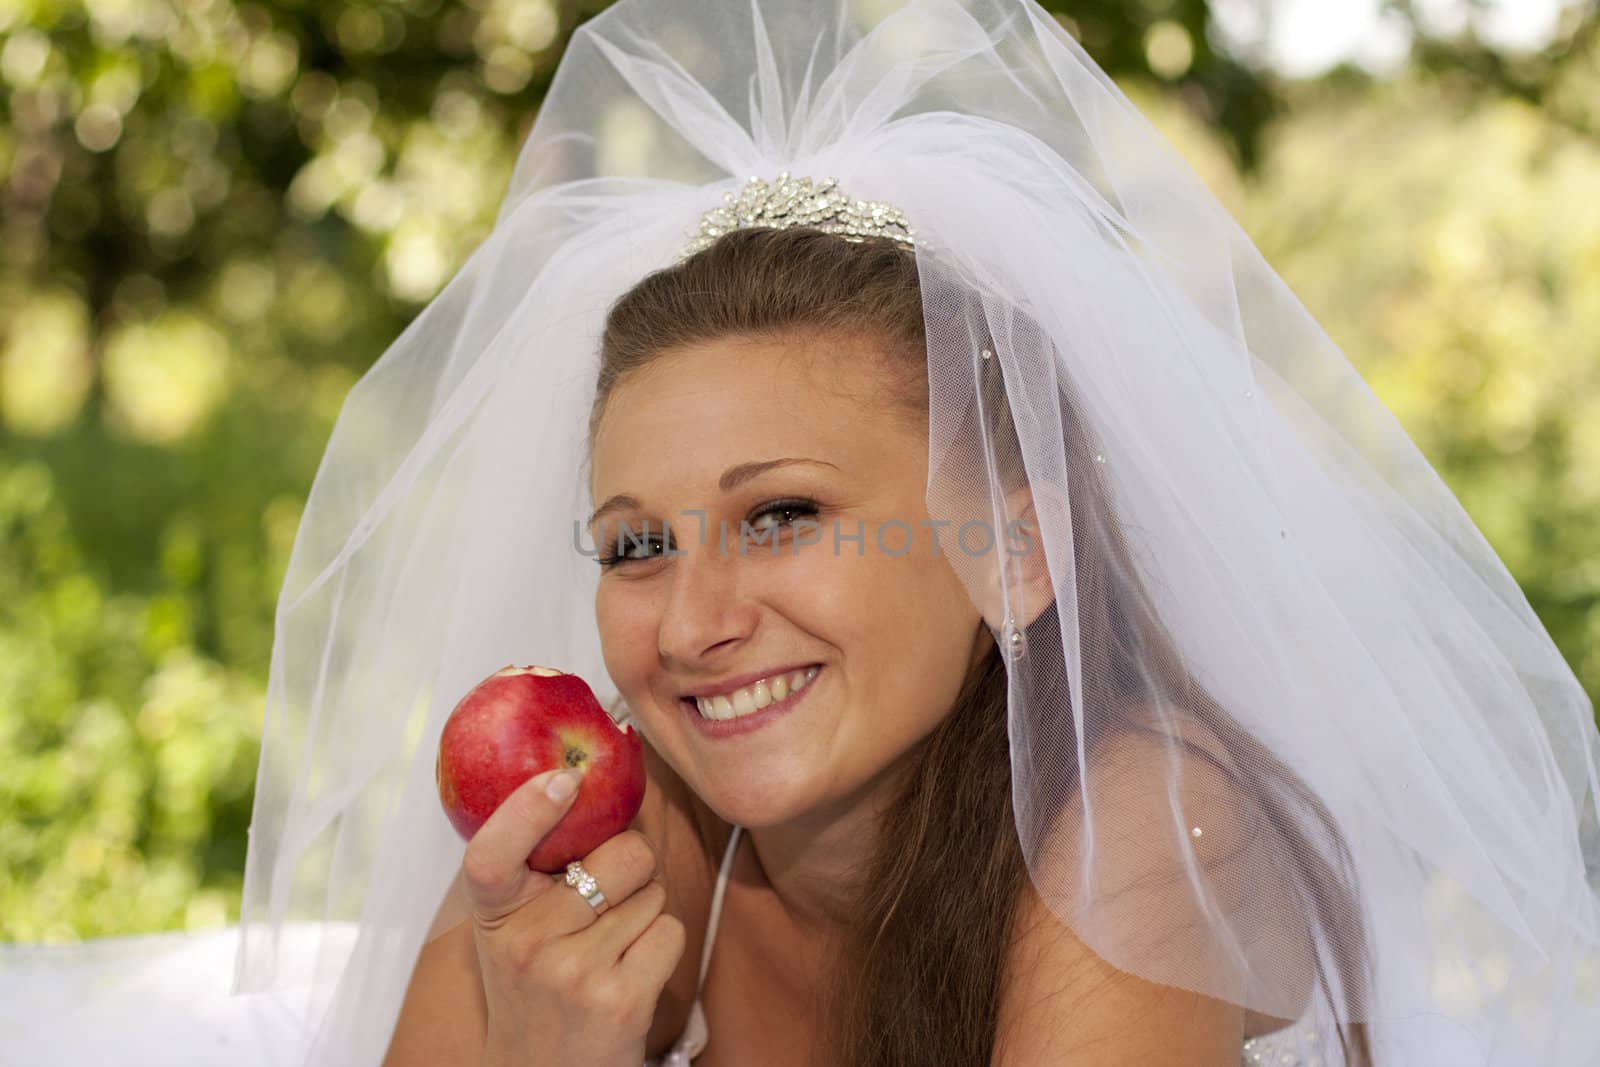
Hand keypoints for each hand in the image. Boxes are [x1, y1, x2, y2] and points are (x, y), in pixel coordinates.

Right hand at [463, 768, 684, 1066]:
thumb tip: (589, 781)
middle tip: (607, 900)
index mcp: (494, 914)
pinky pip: (669, 930)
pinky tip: (630, 973)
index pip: (491, 854)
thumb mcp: (514, 928)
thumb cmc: (538, 985)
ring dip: (646, 911)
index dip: (526, 809)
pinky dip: (661, 945)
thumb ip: (536, 868)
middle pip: (622, 855)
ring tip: (611, 948)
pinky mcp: (618, 1000)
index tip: (564, 779)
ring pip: (652, 893)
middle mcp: (526, 942)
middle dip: (632, 867)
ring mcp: (571, 972)